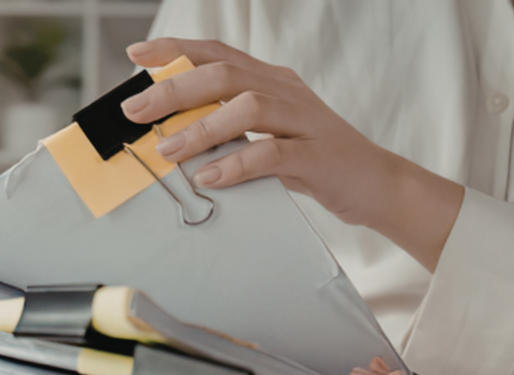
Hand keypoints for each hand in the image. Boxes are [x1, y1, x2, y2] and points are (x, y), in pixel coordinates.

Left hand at [123, 38, 464, 270]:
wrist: (376, 184)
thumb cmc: (315, 161)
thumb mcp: (267, 137)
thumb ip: (228, 131)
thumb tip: (171, 138)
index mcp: (271, 81)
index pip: (218, 53)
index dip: (176, 49)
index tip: (137, 55)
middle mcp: (286, 91)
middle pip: (224, 74)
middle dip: (174, 90)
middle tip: (136, 111)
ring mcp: (305, 121)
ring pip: (248, 107)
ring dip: (202, 128)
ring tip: (169, 150)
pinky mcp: (318, 155)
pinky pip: (274, 153)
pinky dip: (238, 164)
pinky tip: (211, 177)